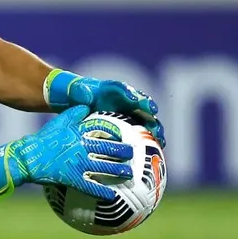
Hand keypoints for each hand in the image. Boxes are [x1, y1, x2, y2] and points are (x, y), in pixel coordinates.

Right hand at [0, 105, 133, 201]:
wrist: (27, 158)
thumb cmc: (41, 140)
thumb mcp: (57, 122)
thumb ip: (73, 114)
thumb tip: (86, 106)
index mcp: (80, 134)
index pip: (104, 131)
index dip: (118, 133)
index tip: (127, 135)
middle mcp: (83, 148)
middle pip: (110, 150)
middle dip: (125, 153)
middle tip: (136, 156)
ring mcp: (79, 164)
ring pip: (105, 168)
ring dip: (120, 172)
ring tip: (130, 176)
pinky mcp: (72, 178)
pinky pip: (91, 187)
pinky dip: (103, 192)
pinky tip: (112, 197)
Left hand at [44, 69, 165, 147]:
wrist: (80, 101)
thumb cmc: (79, 93)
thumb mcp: (77, 90)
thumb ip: (81, 91)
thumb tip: (86, 97)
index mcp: (114, 89)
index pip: (124, 90)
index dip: (132, 94)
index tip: (136, 100)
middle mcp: (127, 99)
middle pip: (142, 104)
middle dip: (148, 112)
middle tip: (153, 120)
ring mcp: (131, 112)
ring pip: (147, 118)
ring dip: (154, 127)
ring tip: (159, 138)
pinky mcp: (131, 123)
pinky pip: (143, 131)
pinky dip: (150, 138)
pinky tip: (157, 149)